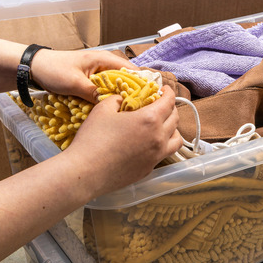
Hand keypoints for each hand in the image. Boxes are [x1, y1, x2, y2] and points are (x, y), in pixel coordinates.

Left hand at [30, 49, 138, 102]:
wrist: (34, 68)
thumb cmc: (53, 70)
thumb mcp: (74, 83)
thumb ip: (94, 93)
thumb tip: (111, 103)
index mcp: (104, 59)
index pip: (131, 70)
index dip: (141, 84)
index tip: (147, 99)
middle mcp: (104, 64)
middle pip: (126, 79)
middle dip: (132, 93)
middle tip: (138, 110)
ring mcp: (98, 73)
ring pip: (116, 86)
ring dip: (120, 97)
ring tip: (128, 112)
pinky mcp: (91, 81)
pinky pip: (105, 90)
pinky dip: (109, 98)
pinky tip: (111, 110)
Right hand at [62, 86, 182, 198]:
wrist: (86, 172)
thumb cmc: (92, 139)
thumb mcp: (102, 110)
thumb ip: (117, 100)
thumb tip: (122, 100)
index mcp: (149, 120)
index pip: (168, 102)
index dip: (168, 93)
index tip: (165, 89)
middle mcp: (158, 138)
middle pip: (175, 119)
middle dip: (171, 108)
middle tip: (161, 105)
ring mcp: (155, 156)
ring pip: (176, 140)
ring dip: (173, 129)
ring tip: (163, 125)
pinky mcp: (149, 169)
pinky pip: (164, 154)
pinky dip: (163, 145)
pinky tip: (150, 143)